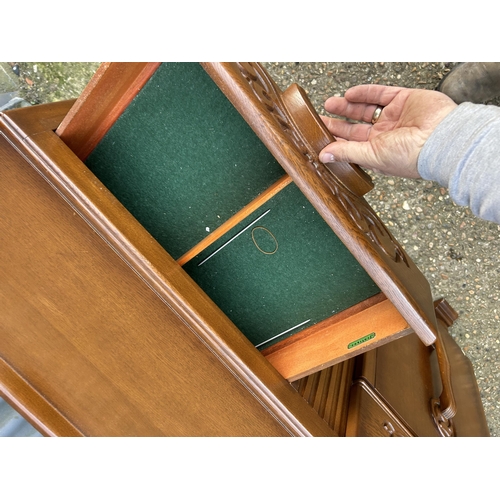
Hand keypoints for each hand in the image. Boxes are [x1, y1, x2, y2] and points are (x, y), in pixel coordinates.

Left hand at [319, 85, 456, 177]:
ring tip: (330, 103)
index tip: (318, 134)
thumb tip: (323, 156)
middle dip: (338, 122)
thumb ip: (347, 152)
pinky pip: (380, 94)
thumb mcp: (372, 155)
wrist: (442, 138)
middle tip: (319, 117)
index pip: (351, 145)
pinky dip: (364, 93)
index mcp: (378, 152)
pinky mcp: (403, 99)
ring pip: (365, 109)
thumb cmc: (412, 155)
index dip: (335, 139)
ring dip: (347, 106)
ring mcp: (395, 117)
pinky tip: (349, 94)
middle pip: (356, 127)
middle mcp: (386, 135)